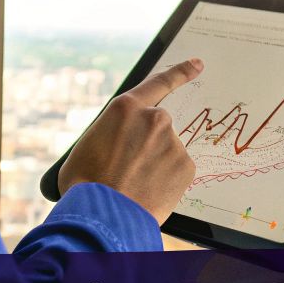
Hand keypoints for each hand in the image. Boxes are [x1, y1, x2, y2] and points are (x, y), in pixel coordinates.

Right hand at [60, 57, 203, 222]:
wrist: (104, 217)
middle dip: (147, 146)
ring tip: (132, 185)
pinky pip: (176, 171)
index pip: (159, 82)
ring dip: (154, 166)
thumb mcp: (87, 146)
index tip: (197, 65)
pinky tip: (148, 191)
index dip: (180, 72)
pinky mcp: (186, 166)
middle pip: (157, 129)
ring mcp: (173, 142)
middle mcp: (154, 119)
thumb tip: (119, 143)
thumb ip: (111, 134)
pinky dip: (165, 181)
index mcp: (126, 108)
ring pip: (166, 152)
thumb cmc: (85, 185)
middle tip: (128, 169)